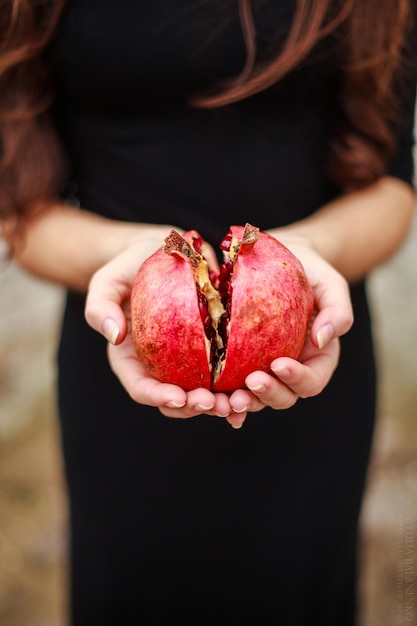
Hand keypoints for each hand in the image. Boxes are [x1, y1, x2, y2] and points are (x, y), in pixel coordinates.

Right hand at [85, 231, 231, 420]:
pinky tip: (256, 385)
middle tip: (216, 403)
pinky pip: (225, 372)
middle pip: (175, 400)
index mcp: (130, 359)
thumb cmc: (129, 265)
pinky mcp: (211, 349)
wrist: (163, 250)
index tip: (179, 398)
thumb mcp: (107, 281)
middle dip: (195, 407)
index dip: (159, 397)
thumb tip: (114, 337)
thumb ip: (101, 307)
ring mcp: (186, 361)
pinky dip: (238, 384)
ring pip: (203, 392)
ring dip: (220, 402)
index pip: (142, 387)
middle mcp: (159, 366)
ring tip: (238, 402)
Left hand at [226, 242, 352, 426]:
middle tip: (250, 382)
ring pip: (256, 399)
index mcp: (318, 358)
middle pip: (284, 397)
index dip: (297, 379)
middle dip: (268, 394)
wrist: (279, 259)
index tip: (279, 363)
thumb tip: (321, 340)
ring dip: (243, 403)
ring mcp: (265, 369)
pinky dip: (224, 398)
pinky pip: (233, 386)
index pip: (312, 381)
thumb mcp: (331, 284)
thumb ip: (338, 311)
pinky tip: (209, 398)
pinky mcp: (241, 364)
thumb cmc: (310, 271)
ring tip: (226, 400)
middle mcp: (292, 370)